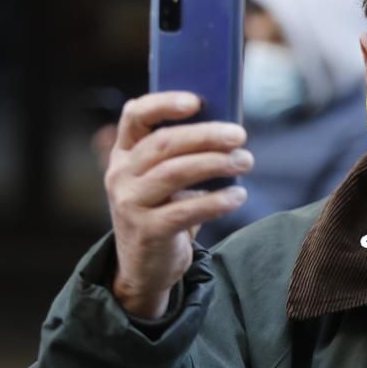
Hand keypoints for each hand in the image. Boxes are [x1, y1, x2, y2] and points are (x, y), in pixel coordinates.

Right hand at [105, 92, 252, 317]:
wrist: (146, 267)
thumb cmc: (166, 211)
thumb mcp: (167, 180)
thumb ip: (184, 154)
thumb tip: (228, 130)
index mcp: (125, 153)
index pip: (135, 115)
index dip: (164, 103)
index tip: (197, 100)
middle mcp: (121, 175)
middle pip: (164, 143)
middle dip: (206, 135)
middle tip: (240, 136)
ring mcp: (130, 204)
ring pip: (175, 172)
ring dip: (216, 163)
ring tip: (245, 161)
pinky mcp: (147, 231)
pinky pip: (186, 211)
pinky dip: (216, 201)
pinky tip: (238, 195)